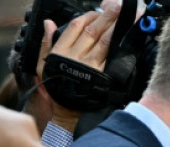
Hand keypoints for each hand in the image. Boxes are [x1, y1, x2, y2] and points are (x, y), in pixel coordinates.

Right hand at [36, 6, 121, 130]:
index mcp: (60, 51)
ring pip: (103, 41)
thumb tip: (48, 23)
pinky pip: (110, 56)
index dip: (88, 16)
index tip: (98, 11)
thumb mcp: (43, 65)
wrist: (66, 113)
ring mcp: (88, 65)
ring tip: (126, 17)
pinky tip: (126, 39)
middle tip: (118, 7)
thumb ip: (46, 43)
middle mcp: (75, 55)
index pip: (75, 26)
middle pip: (93, 30)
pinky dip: (118, 46)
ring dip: (115, 28)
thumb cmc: (56, 89)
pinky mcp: (100, 75)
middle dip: (107, 17)